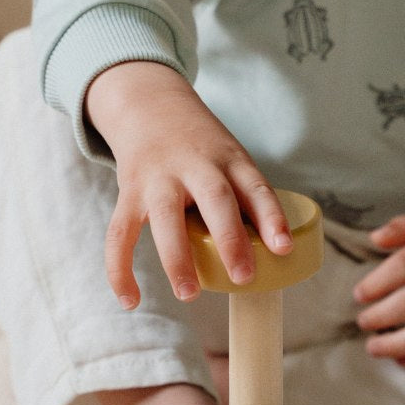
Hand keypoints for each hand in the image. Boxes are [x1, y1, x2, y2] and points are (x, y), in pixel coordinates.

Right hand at [85, 61, 291, 307]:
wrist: (150, 105)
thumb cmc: (202, 147)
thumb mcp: (229, 158)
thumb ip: (244, 198)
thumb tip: (268, 257)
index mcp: (229, 159)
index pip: (256, 186)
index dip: (272, 217)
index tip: (284, 248)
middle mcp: (195, 165)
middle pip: (215, 199)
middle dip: (230, 238)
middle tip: (243, 277)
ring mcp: (159, 177)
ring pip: (166, 217)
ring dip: (177, 258)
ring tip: (190, 294)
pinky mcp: (129, 191)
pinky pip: (120, 232)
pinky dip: (120, 268)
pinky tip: (130, 300)